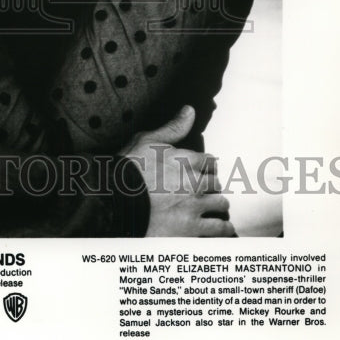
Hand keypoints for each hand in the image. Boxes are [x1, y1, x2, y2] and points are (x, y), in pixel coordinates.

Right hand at [121, 106, 234, 236]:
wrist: (116, 202)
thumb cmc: (129, 170)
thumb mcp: (147, 141)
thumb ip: (173, 127)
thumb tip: (190, 110)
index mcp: (186, 160)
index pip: (209, 161)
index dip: (206, 166)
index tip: (204, 170)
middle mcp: (195, 183)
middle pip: (216, 182)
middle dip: (212, 185)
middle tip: (208, 189)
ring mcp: (195, 207)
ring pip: (220, 204)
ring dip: (218, 205)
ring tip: (216, 207)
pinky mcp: (192, 228)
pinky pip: (218, 228)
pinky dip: (223, 228)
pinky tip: (223, 227)